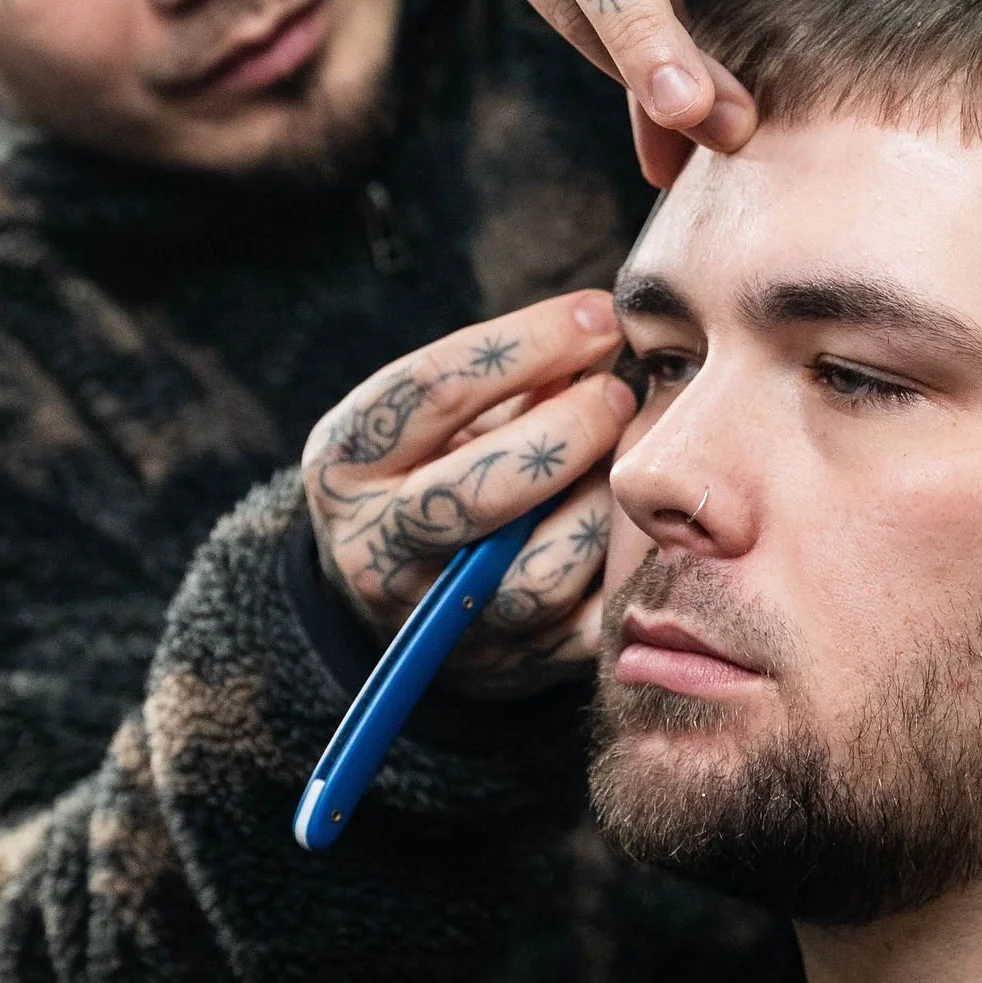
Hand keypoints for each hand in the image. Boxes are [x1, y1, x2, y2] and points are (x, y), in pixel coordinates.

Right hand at [302, 290, 636, 691]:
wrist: (395, 598)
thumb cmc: (429, 471)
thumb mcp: (432, 420)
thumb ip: (506, 382)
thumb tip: (599, 336)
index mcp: (345, 464)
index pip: (433, 390)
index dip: (529, 345)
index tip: (598, 315)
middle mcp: (377, 549)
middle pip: (479, 491)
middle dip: (568, 430)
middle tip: (618, 394)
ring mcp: (438, 619)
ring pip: (539, 570)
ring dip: (599, 506)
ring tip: (626, 466)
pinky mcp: (507, 667)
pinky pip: (584, 623)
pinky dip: (621, 570)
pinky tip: (636, 525)